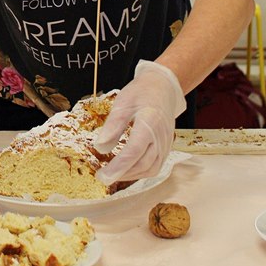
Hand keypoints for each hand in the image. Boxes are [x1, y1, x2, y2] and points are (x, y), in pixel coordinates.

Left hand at [94, 60, 186, 184]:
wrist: (163, 88)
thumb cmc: (141, 93)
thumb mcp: (123, 103)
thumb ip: (112, 125)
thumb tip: (100, 148)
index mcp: (150, 123)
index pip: (134, 151)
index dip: (118, 167)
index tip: (103, 176)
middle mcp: (161, 137)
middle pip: (143, 164)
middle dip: (121, 174)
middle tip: (102, 177)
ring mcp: (166, 144)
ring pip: (150, 169)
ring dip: (131, 175)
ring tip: (112, 174)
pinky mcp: (166, 148)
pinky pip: (155, 166)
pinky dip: (140, 171)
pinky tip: (126, 169)